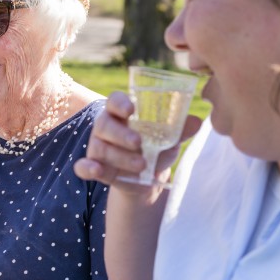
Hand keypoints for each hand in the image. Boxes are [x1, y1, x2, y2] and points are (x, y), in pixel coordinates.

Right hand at [74, 91, 200, 188]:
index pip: (114, 101)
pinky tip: (96, 170)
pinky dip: (87, 168)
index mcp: (122, 113)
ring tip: (142, 165)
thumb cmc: (156, 149)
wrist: (147, 178)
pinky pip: (82, 166)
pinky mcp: (94, 166)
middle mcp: (106, 127)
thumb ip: (180, 130)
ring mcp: (97, 147)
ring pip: (100, 148)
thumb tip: (197, 121)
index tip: (131, 110)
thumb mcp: (169, 140)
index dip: (120, 103)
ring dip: (120, 157)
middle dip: (121, 134)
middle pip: (104, 124)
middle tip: (139, 143)